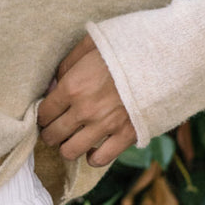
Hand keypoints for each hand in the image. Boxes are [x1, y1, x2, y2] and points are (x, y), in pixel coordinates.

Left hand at [36, 31, 136, 167]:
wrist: (162, 56)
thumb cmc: (124, 47)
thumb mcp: (89, 44)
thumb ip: (65, 66)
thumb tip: (51, 86)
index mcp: (72, 86)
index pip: (44, 113)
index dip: (42, 116)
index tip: (47, 115)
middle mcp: (84, 110)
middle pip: (53, 135)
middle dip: (50, 133)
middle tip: (55, 129)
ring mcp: (105, 125)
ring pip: (70, 151)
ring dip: (67, 147)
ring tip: (70, 140)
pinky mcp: (126, 135)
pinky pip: (100, 159)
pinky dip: (92, 158)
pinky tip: (92, 150)